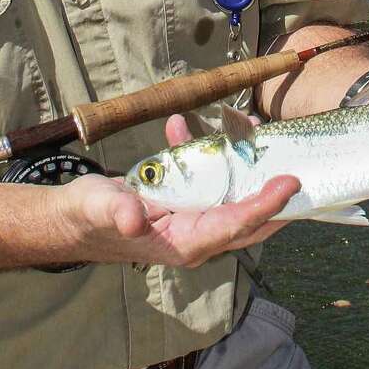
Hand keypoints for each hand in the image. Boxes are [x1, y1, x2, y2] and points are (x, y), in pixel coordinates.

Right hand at [55, 122, 294, 269]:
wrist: (74, 217)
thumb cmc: (86, 218)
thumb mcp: (99, 210)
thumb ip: (118, 213)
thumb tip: (134, 219)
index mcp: (183, 244)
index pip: (235, 226)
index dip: (265, 207)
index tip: (290, 184)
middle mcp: (196, 235)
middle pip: (249, 216)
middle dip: (272, 188)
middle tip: (294, 159)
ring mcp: (193, 219)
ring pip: (232, 193)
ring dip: (240, 161)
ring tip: (244, 124)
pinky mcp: (185, 202)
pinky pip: (209, 178)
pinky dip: (205, 150)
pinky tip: (185, 126)